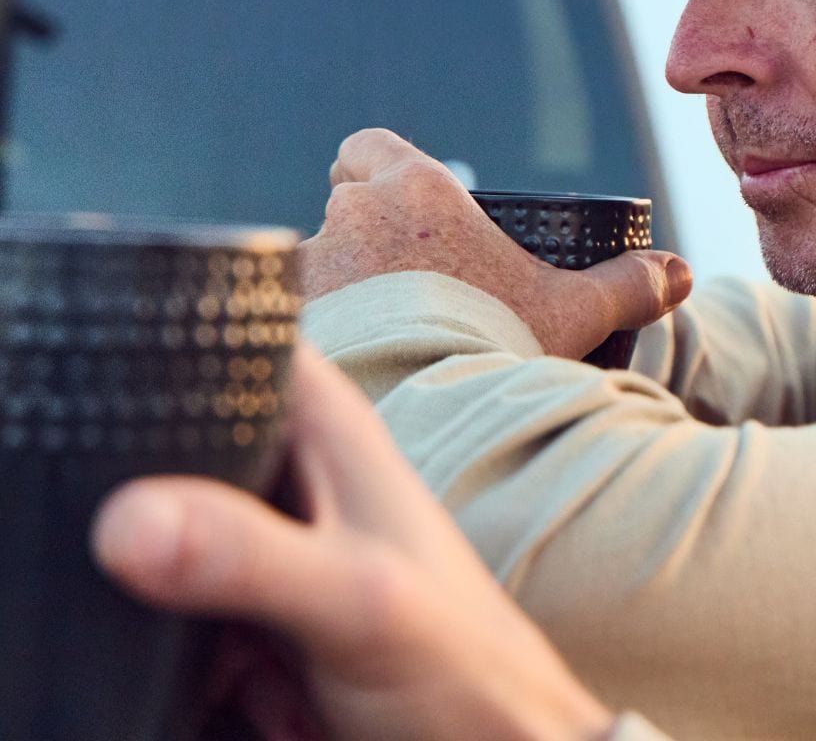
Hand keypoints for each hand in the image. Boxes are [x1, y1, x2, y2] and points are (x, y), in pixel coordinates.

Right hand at [92, 344, 615, 740]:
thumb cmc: (463, 667)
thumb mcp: (352, 602)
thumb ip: (245, 556)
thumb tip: (123, 519)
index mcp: (323, 422)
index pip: (226, 345)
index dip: (166, 372)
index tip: (127, 441)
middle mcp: (294, 468)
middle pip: (172, 460)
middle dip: (164, 537)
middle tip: (225, 604)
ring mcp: (274, 542)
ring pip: (168, 553)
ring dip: (190, 624)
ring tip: (271, 668)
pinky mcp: (260, 611)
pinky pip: (186, 626)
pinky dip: (209, 672)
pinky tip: (279, 701)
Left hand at [299, 128, 692, 359]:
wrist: (435, 416)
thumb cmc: (504, 348)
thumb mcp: (574, 314)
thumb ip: (629, 286)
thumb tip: (681, 273)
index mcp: (416, 189)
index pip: (365, 146)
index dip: (375, 170)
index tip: (393, 207)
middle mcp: (349, 213)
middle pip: (337, 202)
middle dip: (357, 237)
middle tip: (393, 287)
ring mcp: (307, 265)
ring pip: (307, 261)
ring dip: (327, 288)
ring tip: (364, 340)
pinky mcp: (277, 318)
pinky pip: (278, 312)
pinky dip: (303, 332)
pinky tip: (333, 369)